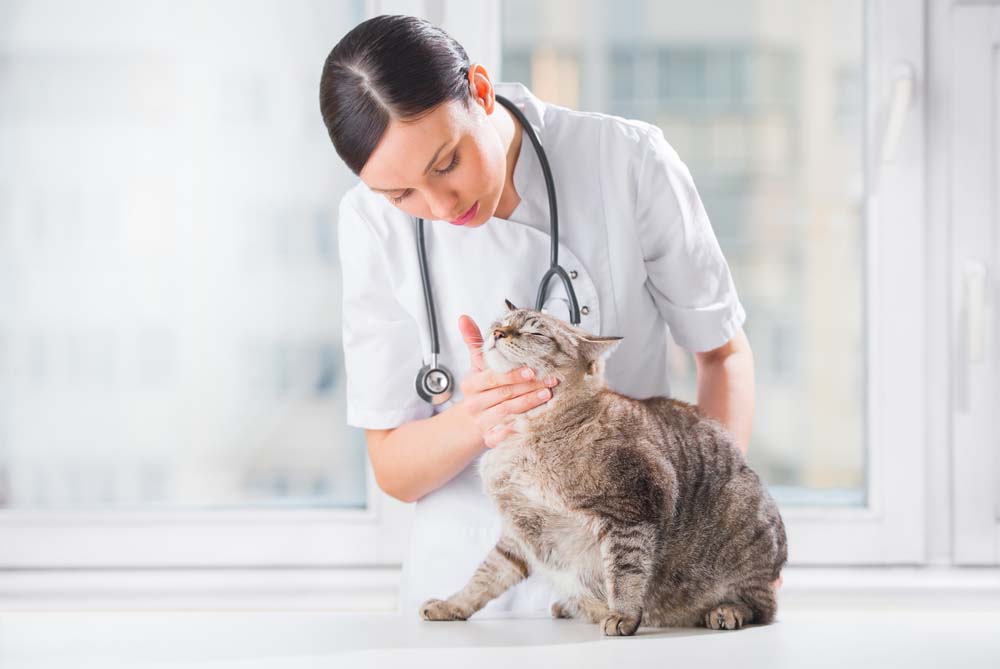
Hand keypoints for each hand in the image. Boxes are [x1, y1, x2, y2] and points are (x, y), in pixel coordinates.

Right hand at [456, 314, 557, 447]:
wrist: (469, 422)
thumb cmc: (480, 389)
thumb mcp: (476, 365)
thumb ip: (473, 341)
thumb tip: (463, 317)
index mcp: (471, 385)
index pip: (492, 379)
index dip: (512, 375)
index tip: (531, 369)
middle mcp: (475, 404)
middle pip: (504, 395)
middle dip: (529, 387)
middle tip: (550, 380)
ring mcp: (482, 423)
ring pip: (508, 413)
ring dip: (529, 405)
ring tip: (548, 395)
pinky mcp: (490, 438)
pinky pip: (505, 435)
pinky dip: (519, 429)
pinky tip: (536, 423)